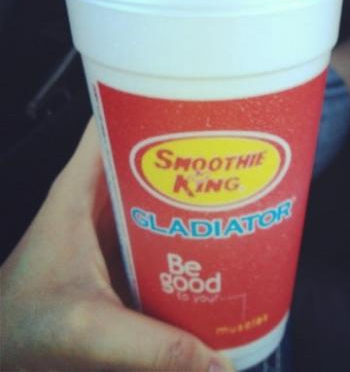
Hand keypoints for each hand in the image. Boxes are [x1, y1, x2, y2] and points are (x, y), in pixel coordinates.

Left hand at [1, 119, 232, 371]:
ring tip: (234, 193)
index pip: (114, 118)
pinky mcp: (122, 252)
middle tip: (233, 151)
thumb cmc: (14, 329)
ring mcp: (111, 225)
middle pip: (149, 151)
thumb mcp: (84, 330)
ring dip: (193, 191)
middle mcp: (98, 198)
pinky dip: (187, 229)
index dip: (154, 98)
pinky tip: (213, 245)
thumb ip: (152, 347)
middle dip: (191, 147)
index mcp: (80, 188)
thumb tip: (219, 359)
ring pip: (159, 190)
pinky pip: (161, 228)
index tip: (196, 98)